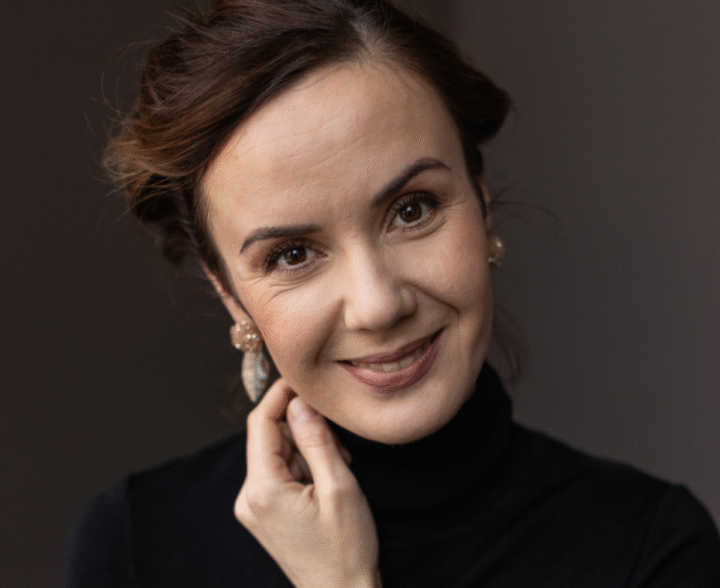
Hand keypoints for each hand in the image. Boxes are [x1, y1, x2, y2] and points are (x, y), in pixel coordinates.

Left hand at [235, 378, 381, 587]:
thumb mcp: (339, 488)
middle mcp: (248, 497)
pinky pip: (278, 473)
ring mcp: (253, 507)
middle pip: (270, 437)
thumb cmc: (346, 549)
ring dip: (306, 449)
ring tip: (338, 469)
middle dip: (303, 428)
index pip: (262, 423)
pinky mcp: (263, 513)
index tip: (303, 378)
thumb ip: (317, 441)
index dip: (280, 394)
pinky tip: (325, 482)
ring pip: (277, 453)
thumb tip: (300, 403)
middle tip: (339, 443)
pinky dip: (302, 467)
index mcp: (262, 489)